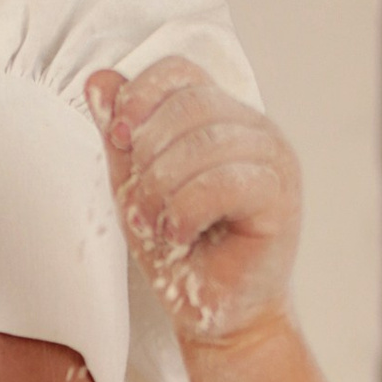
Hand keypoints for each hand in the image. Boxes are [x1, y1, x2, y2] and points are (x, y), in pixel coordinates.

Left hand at [87, 59, 302, 345]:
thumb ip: (122, 136)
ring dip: (162, 188)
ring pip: (206, 142)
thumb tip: (99, 80)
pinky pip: (225, 181)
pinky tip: (178, 233)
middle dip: (148, 156)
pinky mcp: (282, 196)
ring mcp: (273, 158)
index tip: (119, 138)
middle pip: (189, 104)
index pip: (179, 72)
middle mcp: (253, 128)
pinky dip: (186, 209)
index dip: (141, 96)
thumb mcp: (135, 185)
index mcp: (220, 115)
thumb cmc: (180, 249)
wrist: (212, 310)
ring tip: (155, 226)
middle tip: (138, 206)